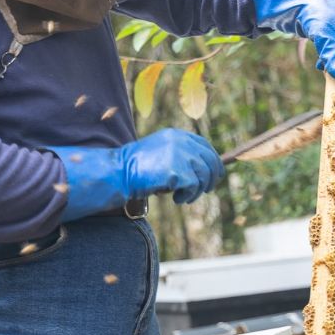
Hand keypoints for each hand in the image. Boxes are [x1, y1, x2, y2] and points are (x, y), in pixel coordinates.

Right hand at [51, 128, 224, 220]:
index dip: (213, 160)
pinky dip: (187, 196)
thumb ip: (181, 156)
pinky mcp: (177, 172)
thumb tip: (207, 170)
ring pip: (204, 176)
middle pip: (210, 161)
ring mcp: (180, 155)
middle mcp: (181, 142)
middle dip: (211, 178)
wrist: (119, 173)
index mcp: (177, 135)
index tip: (215, 174)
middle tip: (205, 190)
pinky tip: (176, 199)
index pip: (204, 146)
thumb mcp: (161, 154)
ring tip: (184, 197)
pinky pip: (194, 187)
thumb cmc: (137, 167)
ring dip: (197, 191)